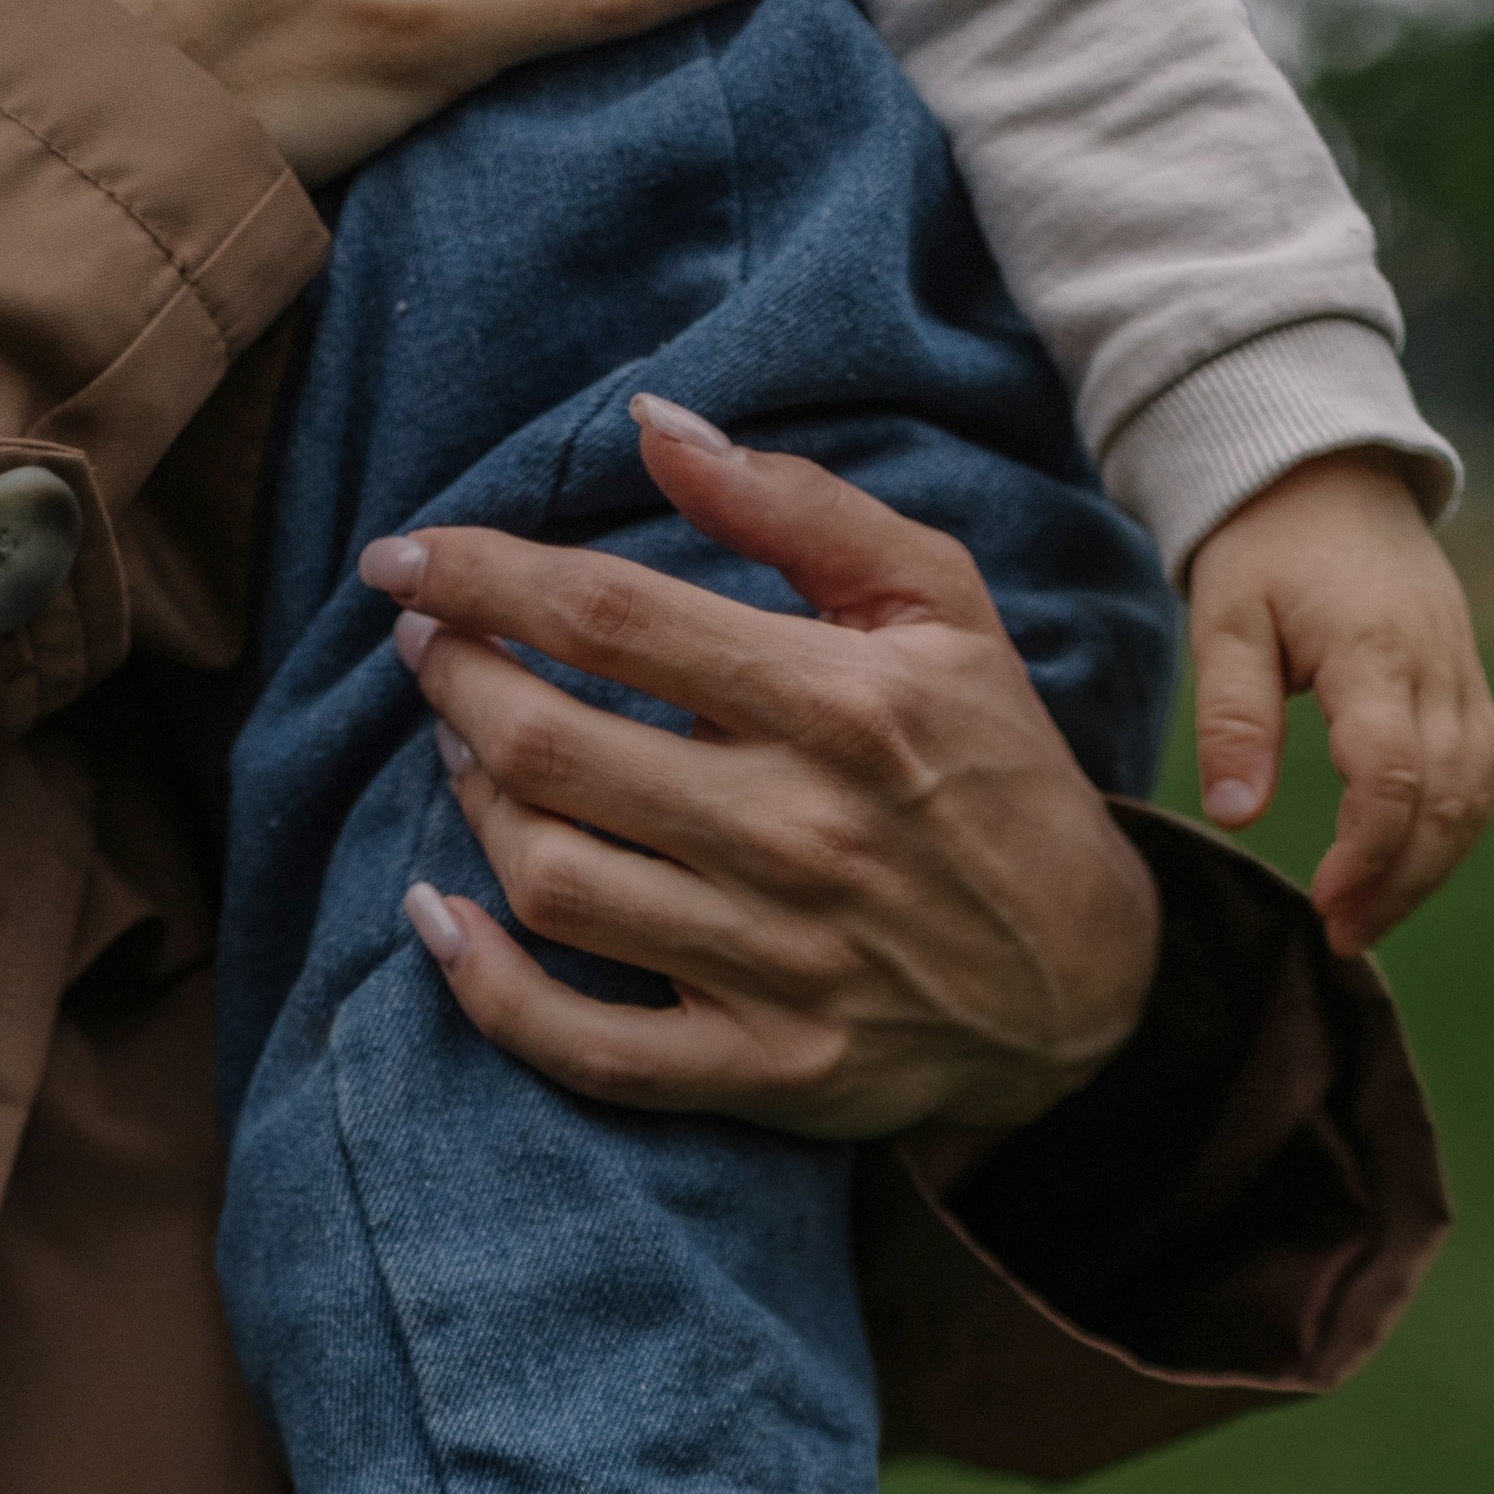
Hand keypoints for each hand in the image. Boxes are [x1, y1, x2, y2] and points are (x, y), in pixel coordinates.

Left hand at [364, 401, 1161, 1143]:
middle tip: (429, 649)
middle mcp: (800, 835)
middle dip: (453, 681)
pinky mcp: (762, 1069)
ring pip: (552, 882)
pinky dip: (487, 990)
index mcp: (842, 705)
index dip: (481, 577)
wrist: (1088, 983)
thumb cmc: (998, 772)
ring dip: (472, 807)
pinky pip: (585, 1046)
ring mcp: (776, 966)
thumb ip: (798, 508)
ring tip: (465, 754)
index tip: (405, 558)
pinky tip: (440, 918)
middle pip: (551, 747)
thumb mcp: (942, 609)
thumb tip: (655, 424)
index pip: (610, 618)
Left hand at [1188, 449, 1493, 956]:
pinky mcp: (1467, 685)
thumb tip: (1237, 816)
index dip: (1367, 851)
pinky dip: (1450, 832)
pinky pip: (1481, 773)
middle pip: (1449, 800)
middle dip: (1401, 881)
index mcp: (1376, 651)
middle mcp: (1436, 667)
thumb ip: (1231, 718)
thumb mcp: (1225, 620)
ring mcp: (1462, 675)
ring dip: (1431, 869)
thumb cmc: (1266, 549)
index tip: (1324, 900)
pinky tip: (1402, 870)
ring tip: (1366, 920)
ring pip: (1477, 794)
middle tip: (1341, 936)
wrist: (1330, 476)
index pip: (1395, 773)